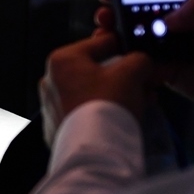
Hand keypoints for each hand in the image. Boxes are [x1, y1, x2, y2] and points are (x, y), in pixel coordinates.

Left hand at [39, 31, 153, 145]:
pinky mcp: (56, 128)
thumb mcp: (130, 73)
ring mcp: (50, 105)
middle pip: (95, 70)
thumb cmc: (107, 105)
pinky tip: (118, 119)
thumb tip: (141, 61)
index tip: (140, 56)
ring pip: (90, 92)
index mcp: (62, 59)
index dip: (125, 48)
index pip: (100, 43)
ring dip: (113, 95)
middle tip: (143, 86)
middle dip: (122, 77)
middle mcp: (50, 79)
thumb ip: (138, 59)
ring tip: (136, 104)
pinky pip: (83, 112)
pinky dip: (100, 113)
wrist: (94, 150)